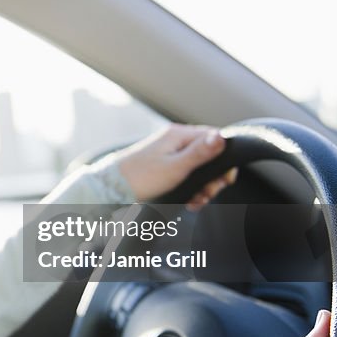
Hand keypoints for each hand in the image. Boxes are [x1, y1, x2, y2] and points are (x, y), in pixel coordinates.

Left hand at [115, 124, 234, 208]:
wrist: (111, 189)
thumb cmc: (141, 178)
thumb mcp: (175, 167)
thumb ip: (199, 153)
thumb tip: (222, 136)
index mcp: (178, 135)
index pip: (213, 137)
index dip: (223, 158)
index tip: (226, 178)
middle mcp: (174, 141)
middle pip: (207, 155)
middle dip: (212, 177)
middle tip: (208, 193)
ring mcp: (168, 154)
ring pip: (197, 168)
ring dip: (202, 186)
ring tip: (198, 200)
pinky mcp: (163, 167)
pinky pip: (185, 175)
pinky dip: (190, 188)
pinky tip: (190, 201)